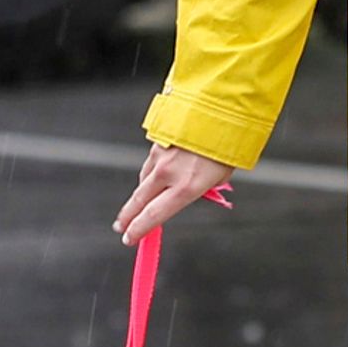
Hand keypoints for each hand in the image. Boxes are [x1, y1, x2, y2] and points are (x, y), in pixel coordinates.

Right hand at [114, 143, 236, 242]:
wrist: (219, 108)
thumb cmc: (226, 144)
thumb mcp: (221, 175)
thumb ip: (204, 187)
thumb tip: (195, 190)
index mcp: (186, 187)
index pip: (155, 215)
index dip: (139, 229)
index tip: (130, 238)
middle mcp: (169, 173)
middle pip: (140, 201)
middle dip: (128, 217)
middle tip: (121, 227)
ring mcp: (160, 156)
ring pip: (144, 180)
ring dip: (140, 194)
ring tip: (137, 205)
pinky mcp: (157, 140)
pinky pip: (150, 162)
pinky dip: (151, 171)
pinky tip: (154, 176)